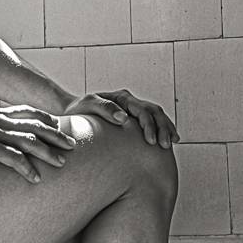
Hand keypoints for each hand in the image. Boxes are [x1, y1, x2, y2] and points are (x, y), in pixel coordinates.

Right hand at [0, 105, 75, 182]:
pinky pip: (11, 158)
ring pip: (30, 142)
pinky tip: (35, 178)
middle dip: (57, 137)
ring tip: (62, 164)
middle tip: (73, 146)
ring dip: (48, 153)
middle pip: (37, 127)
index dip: (47, 120)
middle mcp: (1, 122)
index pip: (30, 113)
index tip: (60, 127)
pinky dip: (26, 168)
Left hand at [62, 90, 178, 148]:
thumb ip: (104, 108)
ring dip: (166, 128)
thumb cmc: (78, 110)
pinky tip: (170, 141)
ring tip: (171, 143)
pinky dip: (163, 129)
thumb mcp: (88, 104)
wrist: (72, 112)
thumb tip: (123, 118)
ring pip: (157, 116)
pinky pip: (153, 122)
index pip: (142, 109)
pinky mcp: (133, 120)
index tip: (151, 141)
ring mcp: (133, 110)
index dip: (149, 125)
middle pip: (154, 112)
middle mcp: (130, 102)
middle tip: (163, 145)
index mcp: (121, 97)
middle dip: (162, 127)